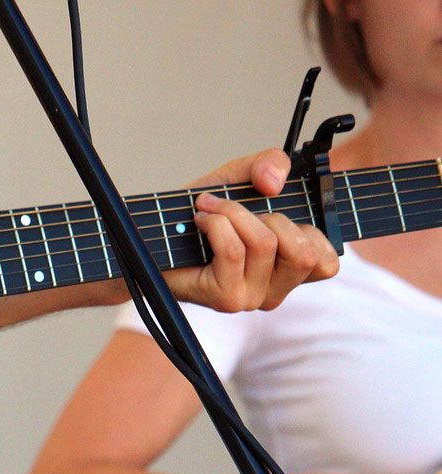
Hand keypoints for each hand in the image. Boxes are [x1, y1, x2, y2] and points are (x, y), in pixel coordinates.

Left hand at [167, 148, 339, 311]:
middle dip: (271, 217)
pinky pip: (234, 251)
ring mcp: (251, 298)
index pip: (328, 263)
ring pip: (265, 245)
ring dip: (234, 214)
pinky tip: (201, 221)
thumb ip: (269, 164)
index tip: (279, 213)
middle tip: (239, 211)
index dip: (313, 231)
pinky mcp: (226, 298)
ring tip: (210, 210)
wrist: (155, 237)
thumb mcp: (241, 178)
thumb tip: (275, 182)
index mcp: (289, 270)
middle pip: (303, 252)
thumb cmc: (200, 214)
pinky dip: (216, 224)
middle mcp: (275, 290)